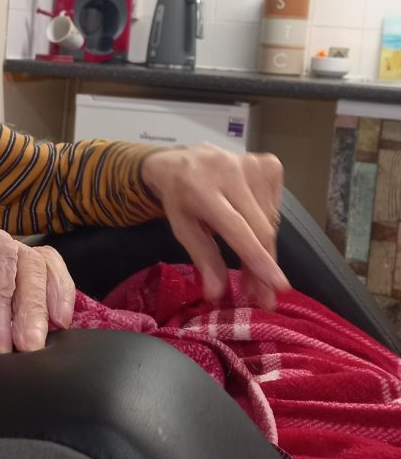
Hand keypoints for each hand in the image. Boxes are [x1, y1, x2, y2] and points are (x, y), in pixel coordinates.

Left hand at [140, 144, 288, 309]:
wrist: (179, 163)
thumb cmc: (179, 200)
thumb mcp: (182, 229)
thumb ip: (203, 259)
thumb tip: (217, 295)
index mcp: (201, 189)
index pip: (237, 229)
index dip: (258, 259)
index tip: (279, 286)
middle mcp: (229, 172)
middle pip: (259, 229)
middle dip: (263, 266)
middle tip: (263, 296)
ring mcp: (251, 164)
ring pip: (270, 221)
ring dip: (265, 249)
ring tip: (252, 266)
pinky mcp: (268, 164)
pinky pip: (275, 206)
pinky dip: (266, 223)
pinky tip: (251, 224)